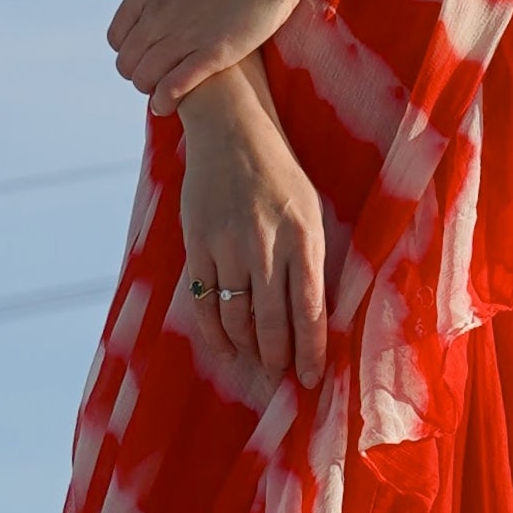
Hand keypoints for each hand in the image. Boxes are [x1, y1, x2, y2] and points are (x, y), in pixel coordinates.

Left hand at [95, 0, 345, 111]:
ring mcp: (185, 33)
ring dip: (149, 89)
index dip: (126, 49)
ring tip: (162, 91)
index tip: (143, 52)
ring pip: (145, 78)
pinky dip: (165, 100)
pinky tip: (170, 103)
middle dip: (136, 72)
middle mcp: (159, 13)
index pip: (116, 36)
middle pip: (128, 61)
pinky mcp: (215, 52)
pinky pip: (174, 88)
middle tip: (154, 74)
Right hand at [172, 73, 327, 388]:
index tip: (312, 380)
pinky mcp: (198, 245)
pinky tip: (225, 347)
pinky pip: (204, 302)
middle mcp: (266, 246)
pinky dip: (214, 332)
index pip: (310, 310)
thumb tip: (315, 314)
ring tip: (257, 359)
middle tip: (281, 375)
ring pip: (238, 317)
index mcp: (304, 238)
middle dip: (278, 358)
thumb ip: (312, 259)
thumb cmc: (280, 174)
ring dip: (249, 346)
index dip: (311, 351)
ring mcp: (228, 246)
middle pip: (273, 321)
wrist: (231, 132)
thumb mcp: (311, 210)